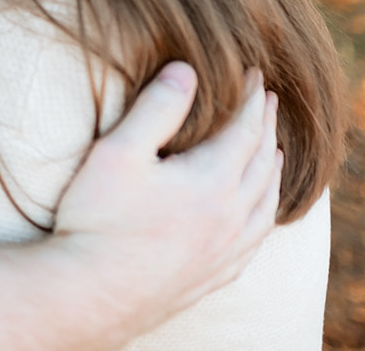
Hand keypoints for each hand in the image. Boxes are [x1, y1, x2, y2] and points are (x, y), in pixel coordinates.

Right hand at [50, 64, 282, 337]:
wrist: (91, 294)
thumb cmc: (99, 220)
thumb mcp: (119, 152)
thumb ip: (156, 108)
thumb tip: (187, 69)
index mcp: (212, 181)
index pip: (245, 129)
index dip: (251, 98)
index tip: (254, 73)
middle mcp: (231, 216)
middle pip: (263, 163)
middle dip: (266, 127)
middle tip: (267, 102)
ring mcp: (226, 250)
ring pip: (267, 203)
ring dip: (273, 171)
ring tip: (274, 153)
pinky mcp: (215, 275)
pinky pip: (256, 240)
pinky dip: (265, 215)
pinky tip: (257, 215)